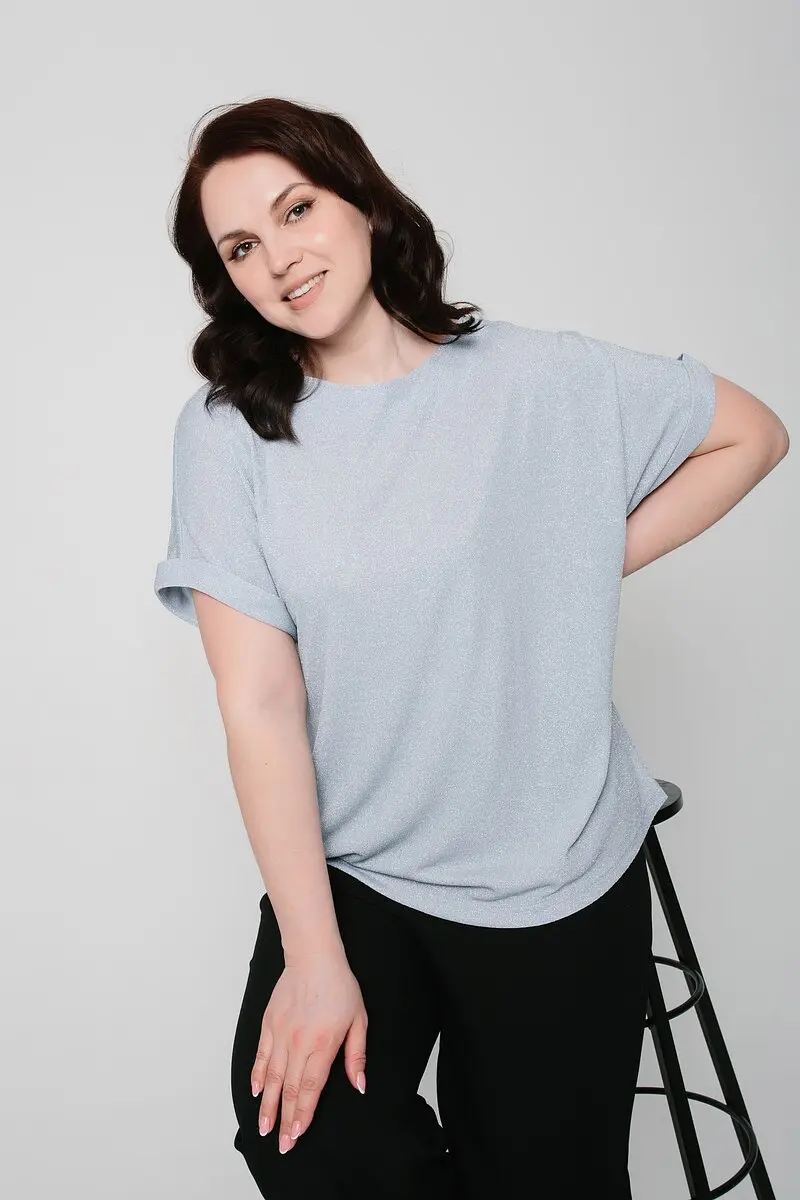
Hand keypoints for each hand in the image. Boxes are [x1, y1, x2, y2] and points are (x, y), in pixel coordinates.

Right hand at [252, 955, 367, 1153]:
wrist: (314, 957)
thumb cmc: (340, 986)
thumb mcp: (359, 1020)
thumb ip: (357, 1055)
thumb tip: (358, 1085)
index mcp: (323, 1044)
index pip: (310, 1088)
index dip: (303, 1115)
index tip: (296, 1136)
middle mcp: (298, 1042)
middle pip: (288, 1089)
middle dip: (283, 1119)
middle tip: (281, 1144)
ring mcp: (280, 1034)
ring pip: (270, 1077)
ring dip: (266, 1105)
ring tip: (263, 1128)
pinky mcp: (269, 1025)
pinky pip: (261, 1056)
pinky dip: (256, 1076)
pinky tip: (255, 1092)